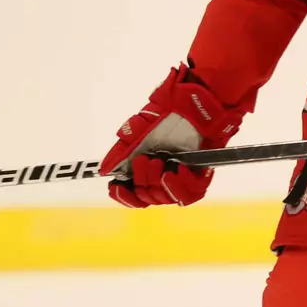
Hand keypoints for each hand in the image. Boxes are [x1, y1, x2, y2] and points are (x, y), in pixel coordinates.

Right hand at [99, 65, 246, 207]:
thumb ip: (120, 153)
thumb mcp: (137, 134)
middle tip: (145, 159)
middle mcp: (163, 179)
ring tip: (159, 161)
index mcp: (146, 172)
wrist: (191, 107)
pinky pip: (191, 194)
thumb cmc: (164, 118)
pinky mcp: (201, 177)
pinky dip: (181, 185)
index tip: (117, 186)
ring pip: (169, 199)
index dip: (125, 196)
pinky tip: (178, 170)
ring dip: (160, 182)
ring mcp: (182, 179)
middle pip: (148, 198)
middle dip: (143, 180)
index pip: (134, 197)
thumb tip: (105, 170)